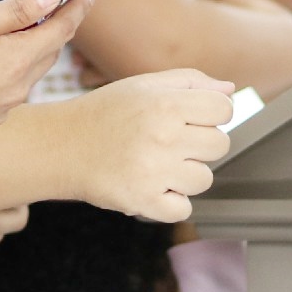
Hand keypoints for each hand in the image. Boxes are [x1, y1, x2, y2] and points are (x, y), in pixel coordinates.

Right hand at [0, 0, 96, 150]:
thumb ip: (16, 11)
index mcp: (17, 60)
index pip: (61, 29)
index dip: (77, 8)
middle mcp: (17, 91)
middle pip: (46, 55)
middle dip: (53, 31)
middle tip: (54, 9)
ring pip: (23, 78)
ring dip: (24, 57)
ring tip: (8, 39)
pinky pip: (1, 99)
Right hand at [64, 70, 234, 221]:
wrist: (61, 146)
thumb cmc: (106, 113)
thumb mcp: (143, 85)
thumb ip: (190, 82)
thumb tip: (230, 91)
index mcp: (166, 103)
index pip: (224, 110)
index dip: (212, 115)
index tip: (192, 119)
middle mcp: (163, 136)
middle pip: (220, 145)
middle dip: (200, 144)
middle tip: (170, 143)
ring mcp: (154, 171)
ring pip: (204, 179)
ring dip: (185, 175)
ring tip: (157, 164)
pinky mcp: (143, 201)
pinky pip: (183, 209)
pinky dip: (170, 202)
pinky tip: (150, 185)